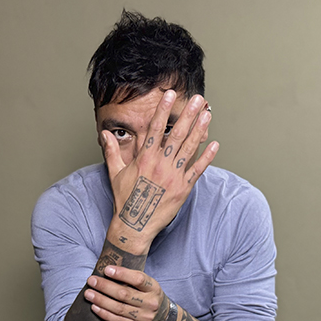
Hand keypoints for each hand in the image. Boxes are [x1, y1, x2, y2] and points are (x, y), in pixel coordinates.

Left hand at [83, 265, 170, 320]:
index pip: (138, 279)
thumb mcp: (148, 284)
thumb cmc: (150, 295)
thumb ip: (132, 278)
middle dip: (105, 287)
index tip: (106, 269)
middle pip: (124, 294)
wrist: (163, 317)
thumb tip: (108, 270)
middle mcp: (150, 303)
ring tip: (88, 294)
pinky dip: (104, 314)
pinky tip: (95, 307)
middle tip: (91, 281)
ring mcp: (144, 317)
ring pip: (119, 308)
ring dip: (101, 300)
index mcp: (154, 288)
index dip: (121, 274)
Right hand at [102, 91, 218, 245]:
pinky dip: (207, 157)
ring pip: (189, 148)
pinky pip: (197, 170)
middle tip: (197, 99)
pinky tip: (214, 145)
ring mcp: (173, 177)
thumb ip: (112, 151)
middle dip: (188, 115)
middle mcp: (160, 165)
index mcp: (144, 159)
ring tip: (207, 114)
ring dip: (199, 130)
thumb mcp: (115, 173)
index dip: (163, 110)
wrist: (134, 225)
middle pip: (177, 134)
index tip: (169, 95)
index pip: (155, 129)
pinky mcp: (183, 189)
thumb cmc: (124, 200)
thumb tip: (105, 134)